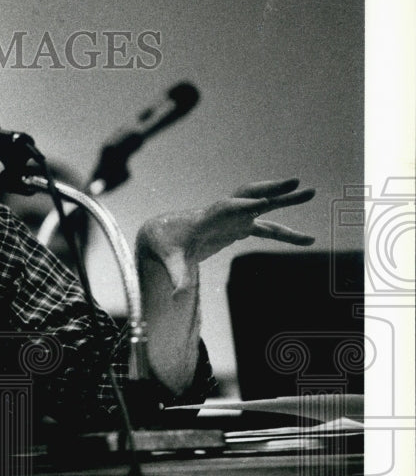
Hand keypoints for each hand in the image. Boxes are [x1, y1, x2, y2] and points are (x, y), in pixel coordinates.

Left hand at [138, 177, 315, 289]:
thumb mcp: (168, 260)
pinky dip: (285, 234)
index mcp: (206, 218)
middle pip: (250, 196)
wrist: (163, 234)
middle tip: (298, 182)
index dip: (245, 206)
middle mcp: (222, 214)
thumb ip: (175, 275)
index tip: (264, 202)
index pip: (228, 208)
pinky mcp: (238, 228)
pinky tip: (307, 240)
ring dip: (285, 200)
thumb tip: (176, 293)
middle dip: (273, 189)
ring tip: (311, 193)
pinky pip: (266, 229)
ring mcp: (232, 219)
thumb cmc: (165, 245)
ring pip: (263, 207)